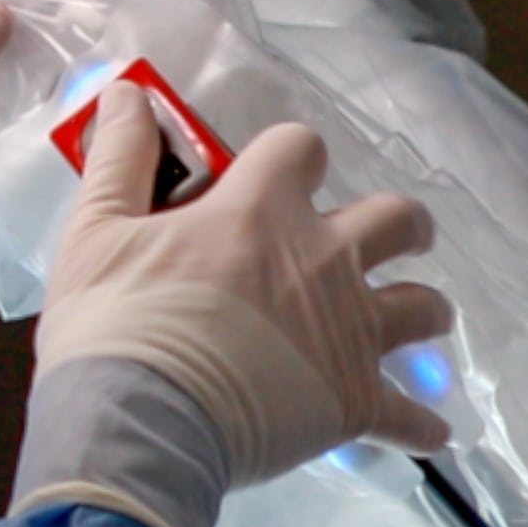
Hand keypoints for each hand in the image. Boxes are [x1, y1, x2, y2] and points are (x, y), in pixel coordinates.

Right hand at [37, 85, 454, 478]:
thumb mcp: (97, 230)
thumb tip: (126, 93)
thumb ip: (120, 158)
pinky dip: (420, 425)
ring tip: (418, 322)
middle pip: (396, 219)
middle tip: (394, 240)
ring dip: (425, 311)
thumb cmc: (113, 326)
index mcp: (261, 212)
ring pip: (424, 307)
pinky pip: (408, 414)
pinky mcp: (357, 401)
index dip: (293, 159)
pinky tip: (430, 433)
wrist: (137, 423)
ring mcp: (350, 332)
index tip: (282, 177)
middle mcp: (324, 262)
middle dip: (402, 227)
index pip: (300, 150)